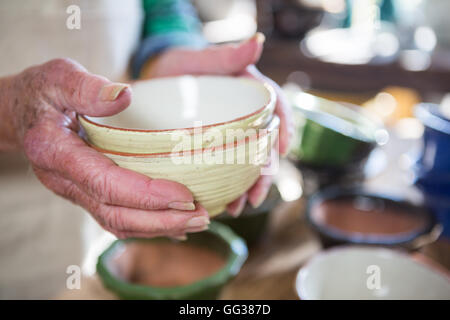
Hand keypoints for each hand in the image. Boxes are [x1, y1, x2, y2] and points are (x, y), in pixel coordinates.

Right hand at [0, 58, 209, 238]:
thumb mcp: (58, 77)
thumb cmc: (43, 92)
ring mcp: (75, 191)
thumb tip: (124, 95)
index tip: (184, 196)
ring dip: (159, 228)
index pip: (105, 182)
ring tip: (196, 223)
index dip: (146, 194)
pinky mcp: (87, 193)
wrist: (23, 112)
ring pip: (117, 222)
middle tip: (201, 218)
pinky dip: (147, 225)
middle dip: (161, 221)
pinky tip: (174, 225)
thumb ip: (86, 87)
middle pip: (115, 213)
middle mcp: (64, 181)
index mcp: (56, 153)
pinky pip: (116, 217)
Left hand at [142, 33, 292, 215]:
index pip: (277, 109)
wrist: (156, 78)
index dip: (284, 130)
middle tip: (254, 197)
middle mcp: (244, 117)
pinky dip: (225, 188)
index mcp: (250, 94)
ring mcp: (230, 135)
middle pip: (264, 148)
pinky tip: (220, 204)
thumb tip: (258, 41)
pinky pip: (225, 170)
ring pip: (246, 165)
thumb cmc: (182, 65)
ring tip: (236, 209)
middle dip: (263, 175)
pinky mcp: (213, 149)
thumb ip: (229, 55)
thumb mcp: (203, 59)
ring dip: (245, 189)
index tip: (282, 150)